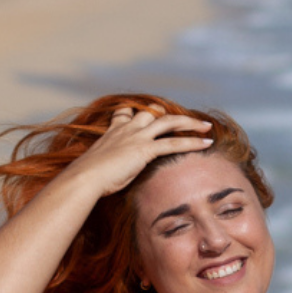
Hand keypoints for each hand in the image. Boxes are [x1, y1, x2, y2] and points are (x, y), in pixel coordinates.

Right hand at [64, 106, 212, 195]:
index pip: (126, 112)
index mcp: (113, 132)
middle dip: (171, 115)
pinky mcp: (144, 149)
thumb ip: (103, 167)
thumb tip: (99, 180)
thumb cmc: (85, 179)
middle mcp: (127, 129)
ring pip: (169, 122)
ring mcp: (137, 137)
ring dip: (190, 123)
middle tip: (188, 120)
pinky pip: (174, 142)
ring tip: (206, 126)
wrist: (84, 178)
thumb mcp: (94, 168)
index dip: (138, 112)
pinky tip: (207, 143)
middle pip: (153, 112)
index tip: (148, 115)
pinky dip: (193, 142)